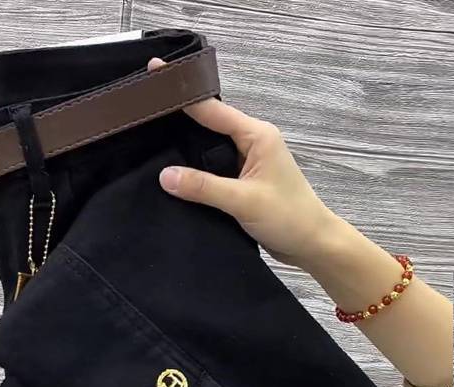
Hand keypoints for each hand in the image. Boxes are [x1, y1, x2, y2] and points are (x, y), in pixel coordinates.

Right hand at [149, 58, 338, 270]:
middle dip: (179, 118)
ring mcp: (246, 162)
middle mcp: (251, 142)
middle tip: (141, 112)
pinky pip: (211, 170)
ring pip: (208, 148)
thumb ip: (203, 187)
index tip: (155, 74)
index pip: (212, 109)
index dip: (183, 95)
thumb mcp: (243, 201)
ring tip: (148, 139)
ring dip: (185, 148)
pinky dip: (194, 171)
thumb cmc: (289, 218)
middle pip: (208, 123)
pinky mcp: (241, 182)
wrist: (312, 245)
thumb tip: (165, 176)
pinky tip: (172, 175)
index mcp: (257, 135)